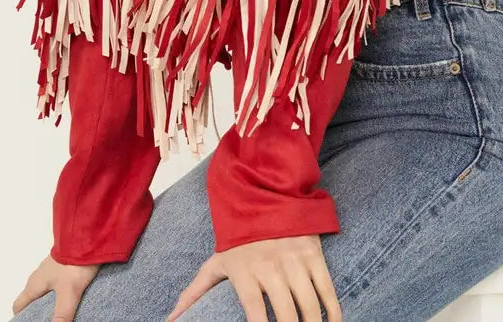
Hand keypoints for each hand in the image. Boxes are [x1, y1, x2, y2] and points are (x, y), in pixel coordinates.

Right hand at [11, 253, 99, 319]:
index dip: (21, 317)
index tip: (30, 321)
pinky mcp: (62, 263)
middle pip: (31, 298)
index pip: (18, 305)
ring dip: (48, 300)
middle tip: (47, 318)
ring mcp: (50, 268)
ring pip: (44, 289)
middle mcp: (38, 275)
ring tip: (59, 309)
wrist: (87, 236)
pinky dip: (58, 290)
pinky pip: (55, 280)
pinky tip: (70, 294)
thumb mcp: (69, 293)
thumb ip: (62, 314)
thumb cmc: (74, 263)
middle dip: (36, 310)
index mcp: (34, 284)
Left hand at [166, 234, 341, 321]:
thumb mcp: (216, 262)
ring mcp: (294, 259)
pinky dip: (332, 311)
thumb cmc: (238, 236)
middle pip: (286, 313)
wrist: (264, 193)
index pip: (255, 311)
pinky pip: (326, 288)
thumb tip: (170, 319)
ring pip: (309, 304)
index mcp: (244, 270)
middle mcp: (270, 265)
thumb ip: (195, 292)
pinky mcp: (312, 252)